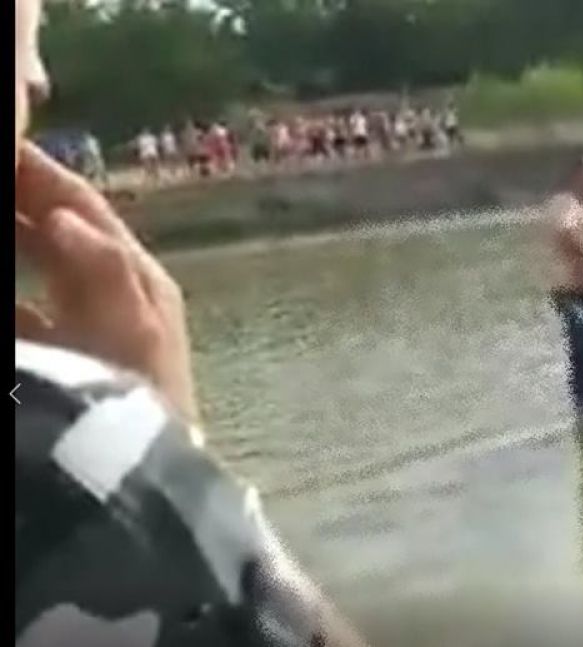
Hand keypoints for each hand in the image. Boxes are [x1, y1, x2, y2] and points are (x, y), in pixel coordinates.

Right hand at [15, 143, 198, 421]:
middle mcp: (112, 291)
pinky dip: (10, 298)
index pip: (78, 206)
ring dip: (9, 243)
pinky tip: (1, 294)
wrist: (141, 488)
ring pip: (32, 269)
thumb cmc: (139, 403)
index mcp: (134, 276)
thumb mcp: (130, 334)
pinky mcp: (59, 364)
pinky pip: (24, 313)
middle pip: (52, 229)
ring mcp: (82, 328)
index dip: (34, 171)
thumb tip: (66, 218)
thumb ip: (101, 273)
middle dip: (14, 200)